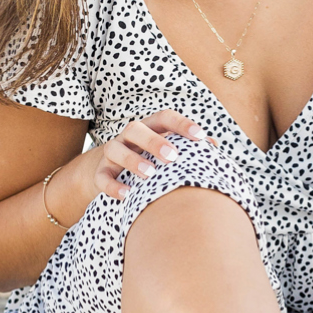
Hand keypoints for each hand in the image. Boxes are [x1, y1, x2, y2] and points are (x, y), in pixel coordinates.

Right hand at [86, 111, 211, 202]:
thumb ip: (189, 147)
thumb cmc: (149, 159)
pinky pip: (102, 177)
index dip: (181, 124)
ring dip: (133, 160)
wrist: (110, 171)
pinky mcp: (100, 173)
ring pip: (116, 149)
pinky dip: (113, 185)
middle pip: (136, 129)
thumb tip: (213, 145)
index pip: (164, 118)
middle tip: (172, 156)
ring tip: (150, 173)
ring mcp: (112, 154)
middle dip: (154, 141)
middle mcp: (128, 137)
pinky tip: (127, 195)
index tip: (200, 136)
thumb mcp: (167, 150)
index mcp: (149, 128)